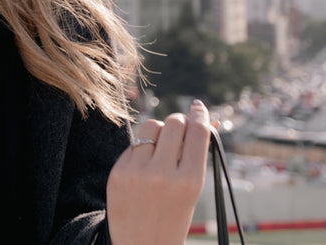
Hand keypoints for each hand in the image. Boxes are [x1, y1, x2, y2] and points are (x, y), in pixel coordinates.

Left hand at [106, 99, 210, 244]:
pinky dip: (142, 148)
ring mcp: (138, 173)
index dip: (200, 115)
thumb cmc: (173, 217)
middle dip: (179, 122)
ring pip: (151, 126)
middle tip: (180, 129)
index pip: (197, 133)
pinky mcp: (118, 172)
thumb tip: (207, 120)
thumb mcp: (192, 191)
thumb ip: (197, 156)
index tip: (199, 107)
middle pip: (173, 123)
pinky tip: (145, 164)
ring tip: (161, 146)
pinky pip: (134, 144)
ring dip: (159, 131)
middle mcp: (163, 175)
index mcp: (189, 182)